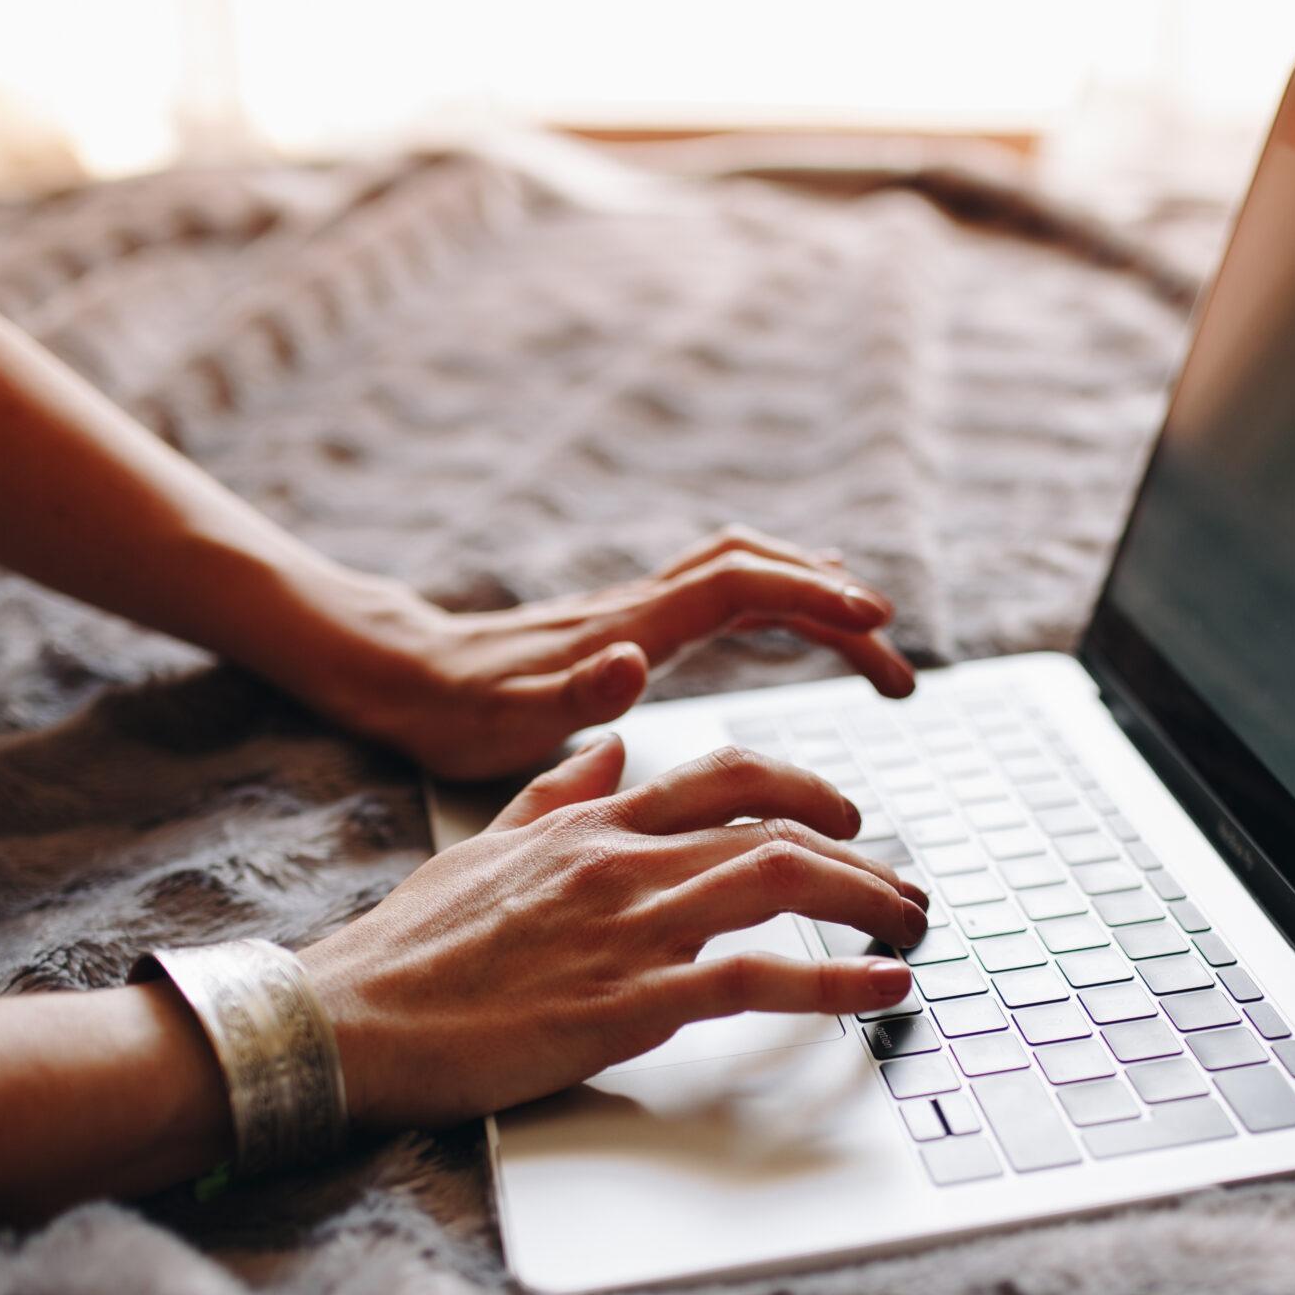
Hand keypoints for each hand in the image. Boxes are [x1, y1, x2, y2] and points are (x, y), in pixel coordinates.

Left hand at [279, 525, 914, 780]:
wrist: (398, 679)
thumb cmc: (450, 713)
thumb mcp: (506, 720)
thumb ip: (574, 695)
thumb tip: (636, 661)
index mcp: (627, 633)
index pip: (739, 591)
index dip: (812, 599)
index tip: (877, 625)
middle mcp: (640, 612)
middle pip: (758, 573)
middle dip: (836, 605)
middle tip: (897, 666)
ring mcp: (637, 617)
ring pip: (745, 580)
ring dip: (815, 604)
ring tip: (874, 653)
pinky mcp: (630, 633)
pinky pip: (723, 605)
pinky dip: (777, 612)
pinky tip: (797, 645)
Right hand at [299, 736, 927, 1128]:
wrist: (347, 1019)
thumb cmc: (407, 951)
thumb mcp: (481, 848)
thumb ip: (555, 797)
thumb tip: (609, 748)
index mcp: (589, 822)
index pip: (722, 775)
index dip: (802, 787)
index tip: (845, 816)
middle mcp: (619, 860)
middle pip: (773, 825)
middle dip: (859, 854)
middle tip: (905, 887)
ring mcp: (627, 926)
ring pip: (781, 882)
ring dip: (868, 902)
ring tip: (913, 929)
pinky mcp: (629, 1001)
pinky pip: (759, 979)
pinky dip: (837, 982)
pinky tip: (884, 988)